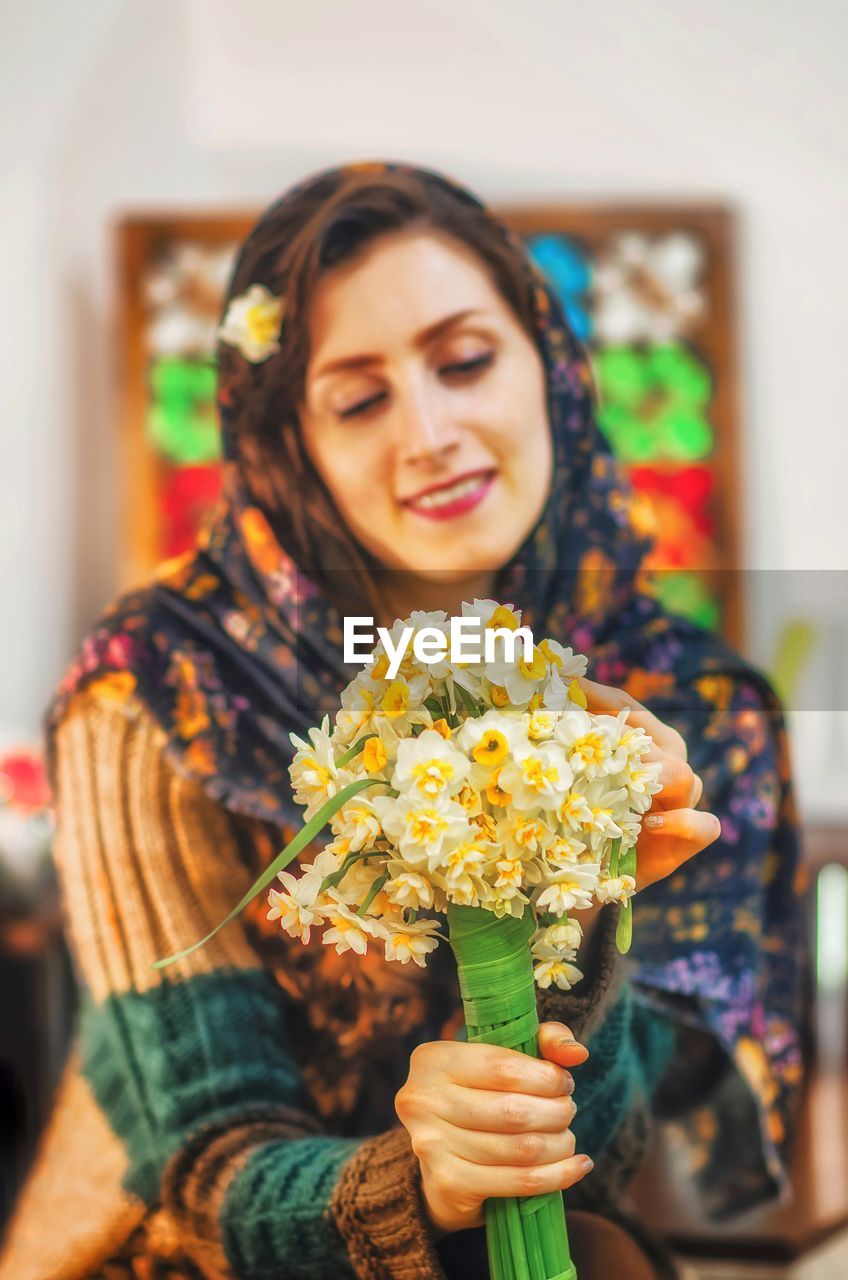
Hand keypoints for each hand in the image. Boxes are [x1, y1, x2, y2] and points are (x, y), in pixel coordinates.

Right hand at [395, 1022, 592, 1238]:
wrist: (441, 1163)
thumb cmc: (479, 1097)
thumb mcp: (501, 1059)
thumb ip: (541, 1042)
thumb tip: (577, 1054)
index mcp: (434, 1060)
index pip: (503, 1066)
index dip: (545, 1076)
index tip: (565, 1083)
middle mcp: (423, 1100)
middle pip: (513, 1110)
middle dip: (556, 1112)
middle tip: (567, 1111)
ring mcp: (432, 1145)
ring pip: (520, 1148)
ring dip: (559, 1144)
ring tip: (568, 1138)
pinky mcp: (449, 1184)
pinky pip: (519, 1181)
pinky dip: (557, 1176)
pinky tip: (577, 1167)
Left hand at [576, 676, 721, 890]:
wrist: (598, 871)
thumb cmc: (587, 816)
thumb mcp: (575, 777)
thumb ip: (569, 742)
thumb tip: (543, 703)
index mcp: (647, 738)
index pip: (625, 707)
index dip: (596, 696)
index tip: (561, 687)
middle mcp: (671, 761)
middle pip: (651, 739)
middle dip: (614, 738)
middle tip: (574, 740)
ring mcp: (686, 798)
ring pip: (681, 776)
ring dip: (646, 778)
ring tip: (613, 784)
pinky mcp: (693, 835)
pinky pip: (702, 824)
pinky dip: (680, 822)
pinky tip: (651, 823)